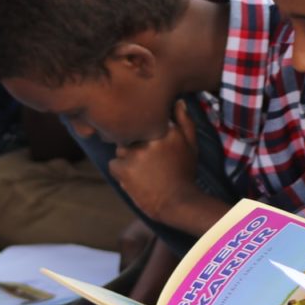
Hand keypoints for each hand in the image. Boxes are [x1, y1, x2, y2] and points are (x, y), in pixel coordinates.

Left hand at [109, 101, 201, 220]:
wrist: (178, 202)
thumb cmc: (184, 173)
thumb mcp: (191, 145)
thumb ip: (185, 122)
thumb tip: (178, 101)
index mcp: (167, 129)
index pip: (144, 119)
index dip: (145, 132)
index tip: (152, 145)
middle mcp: (151, 138)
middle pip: (130, 133)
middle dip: (136, 145)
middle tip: (148, 162)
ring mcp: (136, 152)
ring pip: (121, 148)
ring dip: (127, 158)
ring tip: (142, 171)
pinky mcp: (125, 168)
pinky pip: (114, 164)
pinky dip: (121, 172)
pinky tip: (135, 179)